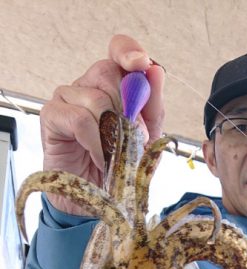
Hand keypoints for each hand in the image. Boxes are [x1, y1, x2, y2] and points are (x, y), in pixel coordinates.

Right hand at [40, 34, 164, 215]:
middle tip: (137, 139)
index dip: (128, 51)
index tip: (141, 63)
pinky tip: (99, 160)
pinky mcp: (51, 116)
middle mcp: (88, 85)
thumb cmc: (121, 169)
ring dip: (112, 133)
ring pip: (95, 98)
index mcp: (113, 86)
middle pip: (107, 72)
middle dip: (128, 108)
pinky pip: (78, 119)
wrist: (97, 202)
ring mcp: (67, 98)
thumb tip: (156, 71)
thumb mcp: (148, 141)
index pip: (118, 50)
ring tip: (116, 158)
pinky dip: (95, 142)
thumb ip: (153, 108)